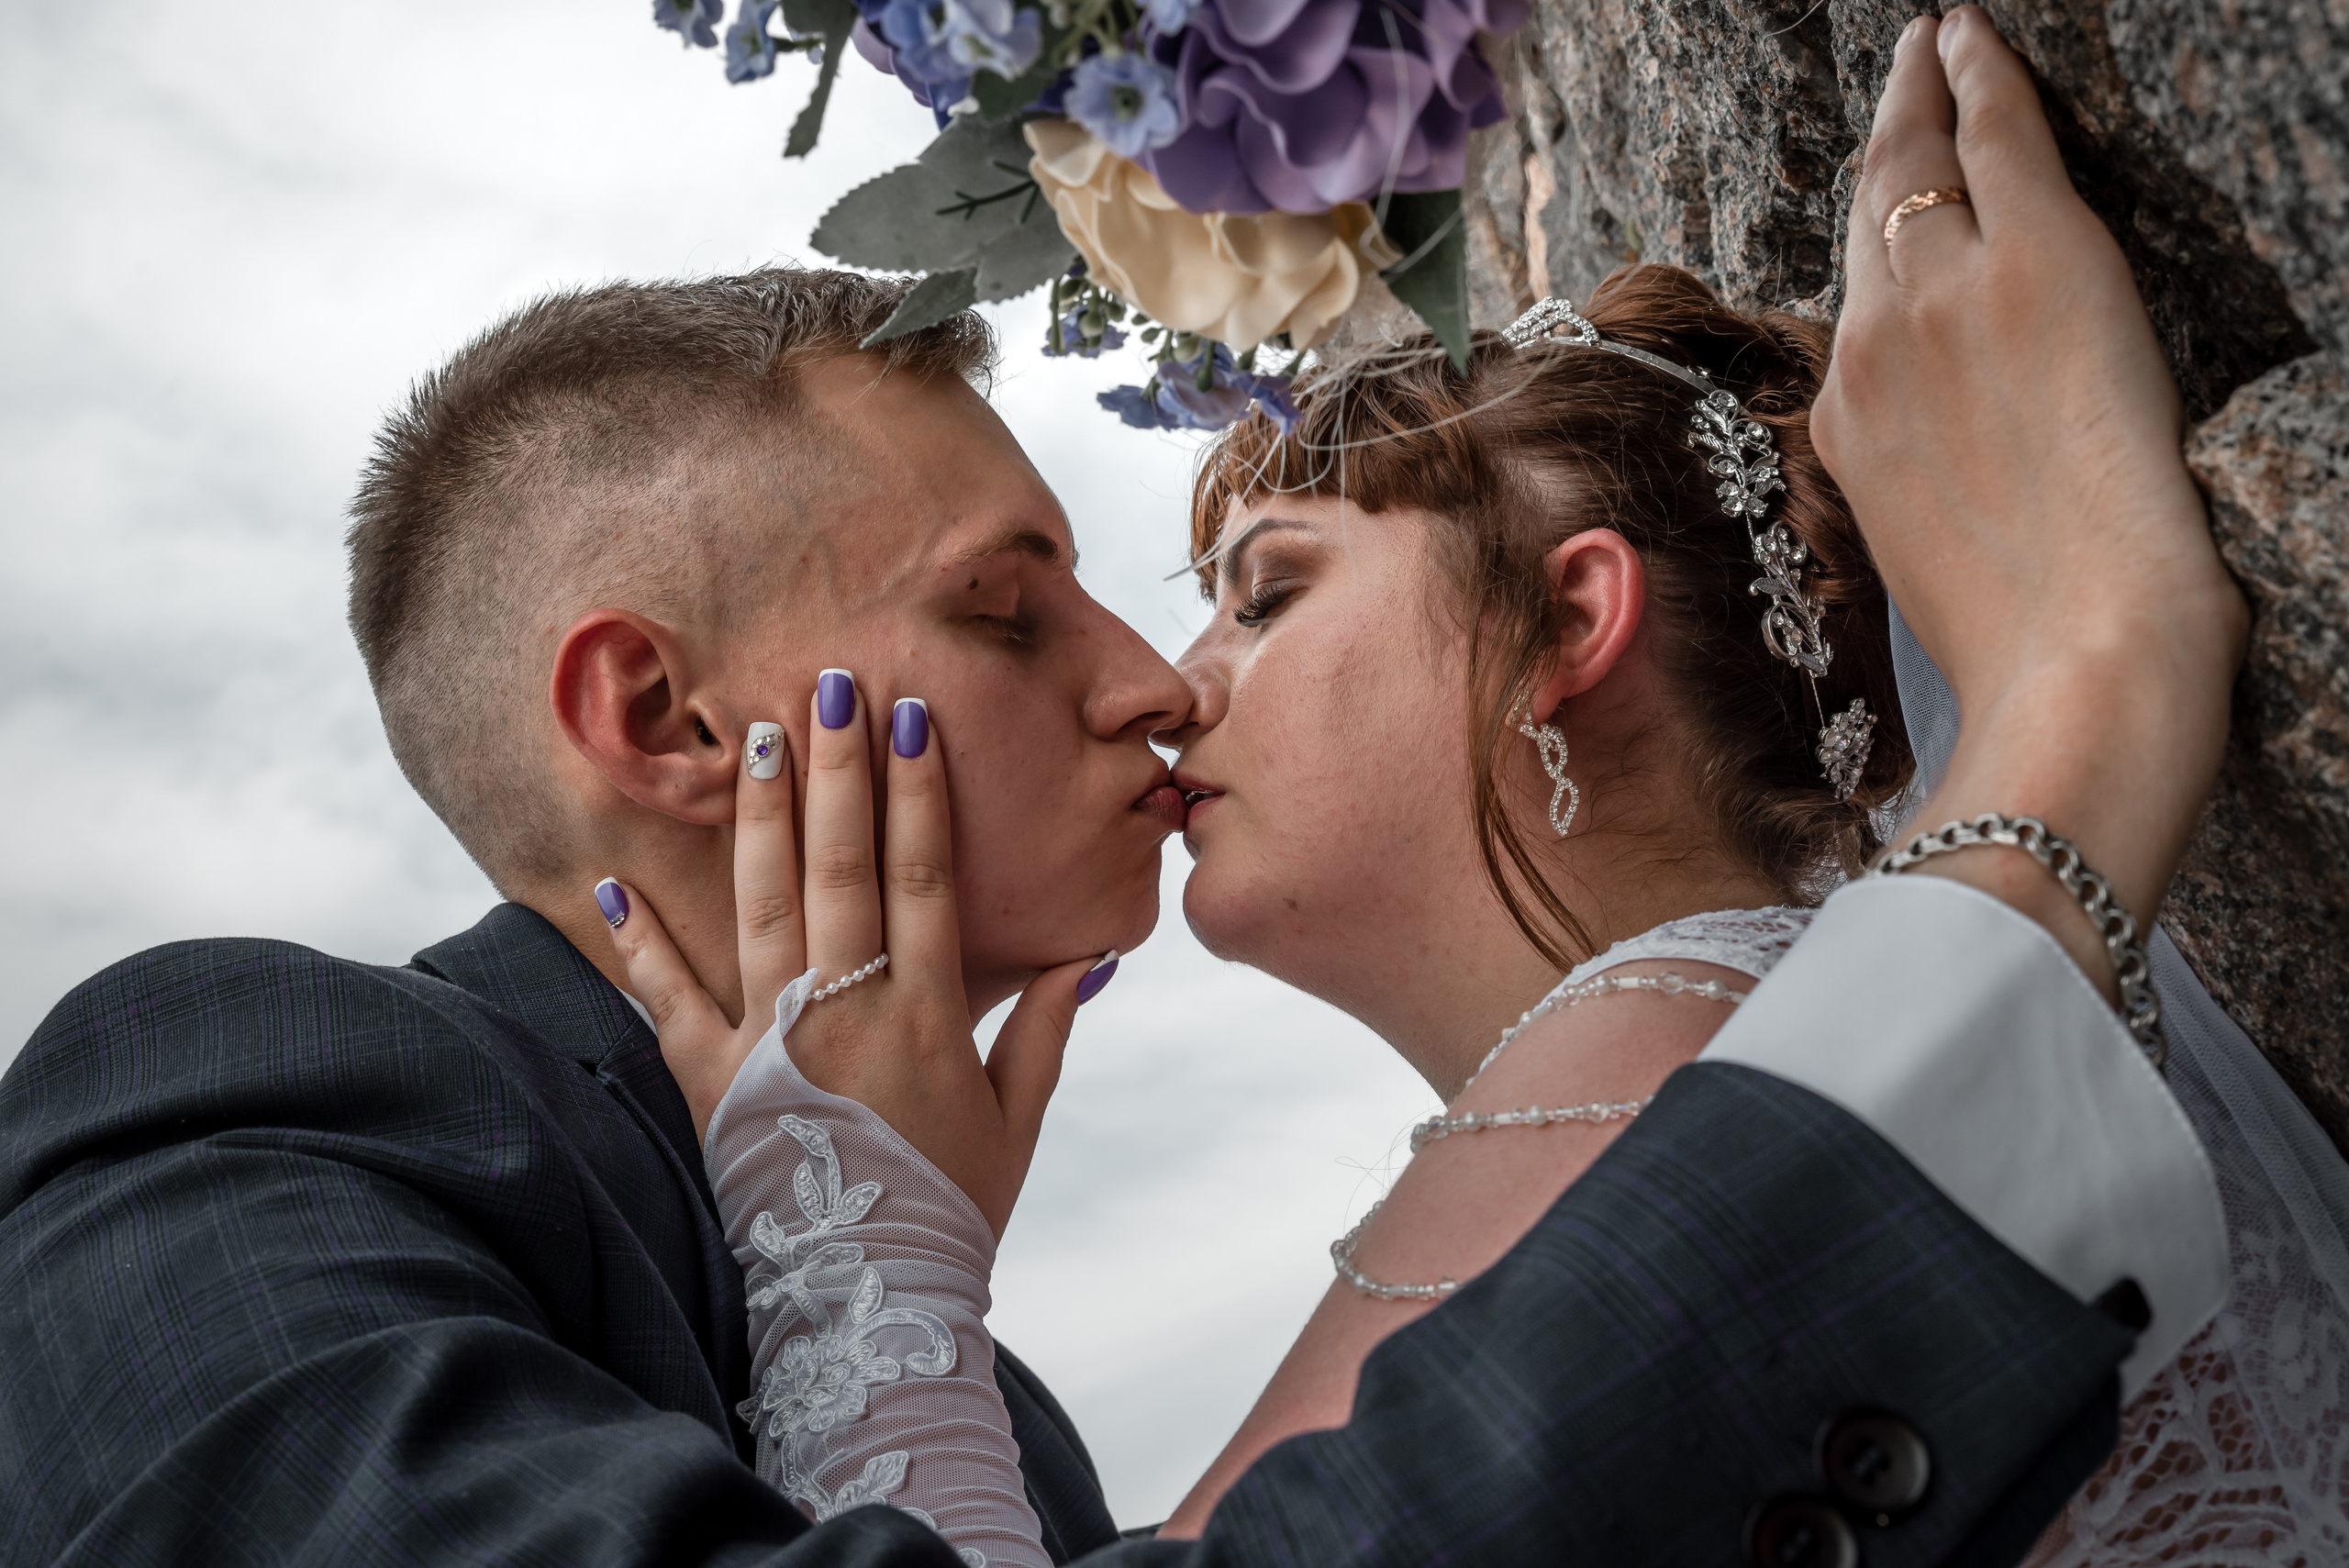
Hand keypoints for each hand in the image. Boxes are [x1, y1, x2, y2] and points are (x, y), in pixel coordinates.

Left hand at [594, 673, 1105, 1235]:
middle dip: (837, 770)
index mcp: (930, 1015)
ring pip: (764, 906)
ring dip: (761, 815)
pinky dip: (638, 940)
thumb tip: (1092, 954)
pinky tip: (610, 879)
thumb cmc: (954, 1209)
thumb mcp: (1017, 1121)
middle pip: (842, 868)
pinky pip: (667, 999)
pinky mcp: (712, 1082)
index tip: (910, 718)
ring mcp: (774, 1043)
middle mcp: (849, 1013)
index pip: (925, 877)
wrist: (872, 1303)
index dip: (918, 793)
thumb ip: (1046, 1030)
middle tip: (831, 684)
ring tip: (758, 734)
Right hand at [1812, 6, 2245, 953]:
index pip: (1858, 306)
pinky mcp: (2035, 261)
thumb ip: (1910, 484)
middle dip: (1884, 137)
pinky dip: (1983, 76)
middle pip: (1868, 217)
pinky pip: (1998, 138)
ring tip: (1937, 45)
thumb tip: (1925, 461)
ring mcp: (1941, 298)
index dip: (1871, 240)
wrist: (2074, 652)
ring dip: (1926, 93)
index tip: (1881, 204)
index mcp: (1848, 426)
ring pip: (1918, 166)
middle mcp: (1869, 348)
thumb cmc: (2017, 638)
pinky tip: (1974, 37)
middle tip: (1901, 72)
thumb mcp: (1921, 561)